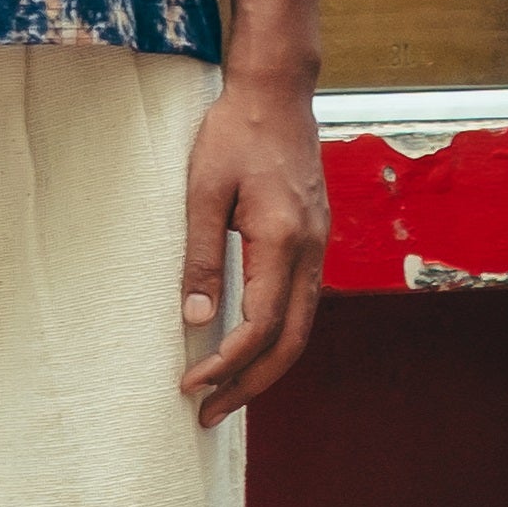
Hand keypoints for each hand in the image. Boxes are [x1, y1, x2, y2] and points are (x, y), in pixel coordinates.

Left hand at [178, 71, 326, 427]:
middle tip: (208, 415)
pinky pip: (302, 305)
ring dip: (265, 366)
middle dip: (250, 385)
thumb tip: (196, 320)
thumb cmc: (234, 132)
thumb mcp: (202, 191)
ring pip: (301, 328)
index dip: (225, 364)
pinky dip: (277, 338)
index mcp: (283, 240)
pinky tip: (249, 348)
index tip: (189, 386)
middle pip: (290, 343)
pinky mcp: (313, 240)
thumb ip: (199, 257)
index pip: (259, 326)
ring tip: (226, 394)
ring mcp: (318, 246)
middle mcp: (311, 251)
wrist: (277, 91)